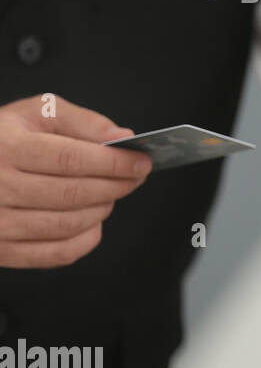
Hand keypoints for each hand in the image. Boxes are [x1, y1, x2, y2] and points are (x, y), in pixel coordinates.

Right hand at [0, 95, 151, 267]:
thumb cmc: (3, 138)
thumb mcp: (36, 113)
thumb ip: (82, 121)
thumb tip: (121, 137)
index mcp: (5, 148)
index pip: (71, 159)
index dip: (114, 162)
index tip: (141, 162)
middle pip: (72, 194)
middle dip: (115, 186)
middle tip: (134, 177)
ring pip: (67, 225)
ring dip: (101, 210)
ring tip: (110, 194)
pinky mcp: (1, 250)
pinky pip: (56, 253)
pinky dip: (86, 240)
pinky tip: (93, 221)